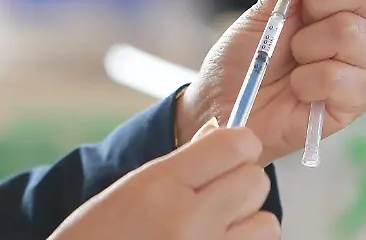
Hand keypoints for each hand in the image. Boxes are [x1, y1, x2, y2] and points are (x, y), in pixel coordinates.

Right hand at [50, 124, 279, 239]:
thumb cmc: (97, 239)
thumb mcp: (131, 190)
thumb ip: (182, 164)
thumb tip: (223, 136)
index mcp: (160, 186)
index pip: (235, 145)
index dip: (238, 145)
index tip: (229, 152)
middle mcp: (188, 222)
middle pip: (256, 181)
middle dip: (240, 184)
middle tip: (215, 195)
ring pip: (267, 223)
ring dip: (247, 223)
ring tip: (214, 228)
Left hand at [176, 0, 365, 164]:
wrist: (224, 110)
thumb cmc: (245, 62)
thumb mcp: (262, 12)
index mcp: (338, 5)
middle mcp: (358, 31)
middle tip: (295, 22)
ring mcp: (360, 67)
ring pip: (351, 32)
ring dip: (307, 45)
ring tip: (291, 62)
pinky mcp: (355, 102)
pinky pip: (341, 76)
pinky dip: (307, 80)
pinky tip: (296, 89)